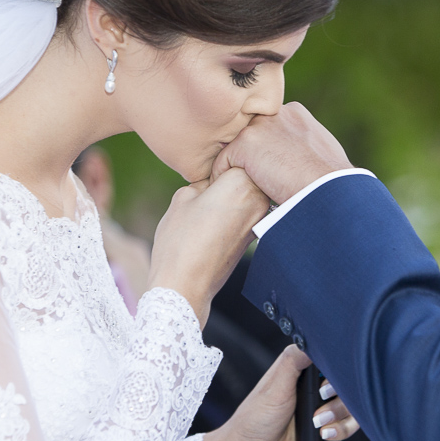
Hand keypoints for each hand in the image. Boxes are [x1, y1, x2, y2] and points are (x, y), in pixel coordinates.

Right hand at [147, 168, 268, 325]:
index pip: (238, 154)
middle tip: (208, 189)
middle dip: (232, 176)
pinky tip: (215, 224)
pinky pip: (247, 212)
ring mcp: (260, 219)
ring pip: (249, 193)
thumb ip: (203, 180)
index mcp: (241, 181)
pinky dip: (235, 213)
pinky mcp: (255, 235)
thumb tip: (214, 180)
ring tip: (210, 209)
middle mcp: (258, 199)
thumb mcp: (183, 196)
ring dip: (234, 195)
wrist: (185, 285)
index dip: (220, 160)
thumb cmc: (179, 240)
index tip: (206, 174)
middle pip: (249, 173)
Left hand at [202, 345, 359, 440]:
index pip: (332, 361)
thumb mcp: (275, 385)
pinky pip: (348, 426)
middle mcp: (314, 387)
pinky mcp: (326, 428)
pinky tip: (324, 434)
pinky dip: (341, 430)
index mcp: (301, 370)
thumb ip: (294, 360)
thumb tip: (314, 338)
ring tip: (318, 424)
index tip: (324, 382)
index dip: (336, 369)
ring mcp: (322, 408)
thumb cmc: (255, 419)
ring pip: (351, 405)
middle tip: (320, 402)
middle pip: (347, 383)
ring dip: (340, 415)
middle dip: (339, 396)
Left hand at [212, 102, 352, 204]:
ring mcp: (259, 126)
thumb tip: (300, 156)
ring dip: (236, 167)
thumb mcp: (321, 150)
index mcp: (294, 113)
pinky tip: (231, 194)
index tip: (269, 171)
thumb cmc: (330, 179)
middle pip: (250, 135)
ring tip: (238, 189)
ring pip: (235, 148)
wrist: (326, 187)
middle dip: (249, 155)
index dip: (266, 151)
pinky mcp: (244, 143)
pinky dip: (222, 179)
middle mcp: (275, 114)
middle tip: (250, 181)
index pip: (269, 128)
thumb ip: (303, 144)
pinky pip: (222, 162)